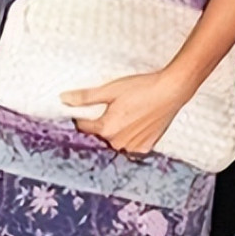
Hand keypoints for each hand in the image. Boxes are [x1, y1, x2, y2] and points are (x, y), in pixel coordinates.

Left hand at [61, 71, 188, 154]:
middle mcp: (118, 143)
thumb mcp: (110, 89)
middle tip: (108, 107)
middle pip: (99, 135)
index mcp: (107, 129)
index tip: (81, 109)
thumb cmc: (140, 88)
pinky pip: (130, 144)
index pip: (83, 127)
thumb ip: (85, 97)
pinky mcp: (146, 147)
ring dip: (114, 131)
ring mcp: (133, 147)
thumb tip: (63, 100)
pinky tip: (135, 121)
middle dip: (99, 123)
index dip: (80, 117)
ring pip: (115, 141)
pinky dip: (129, 135)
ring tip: (124, 112)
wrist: (170, 91)